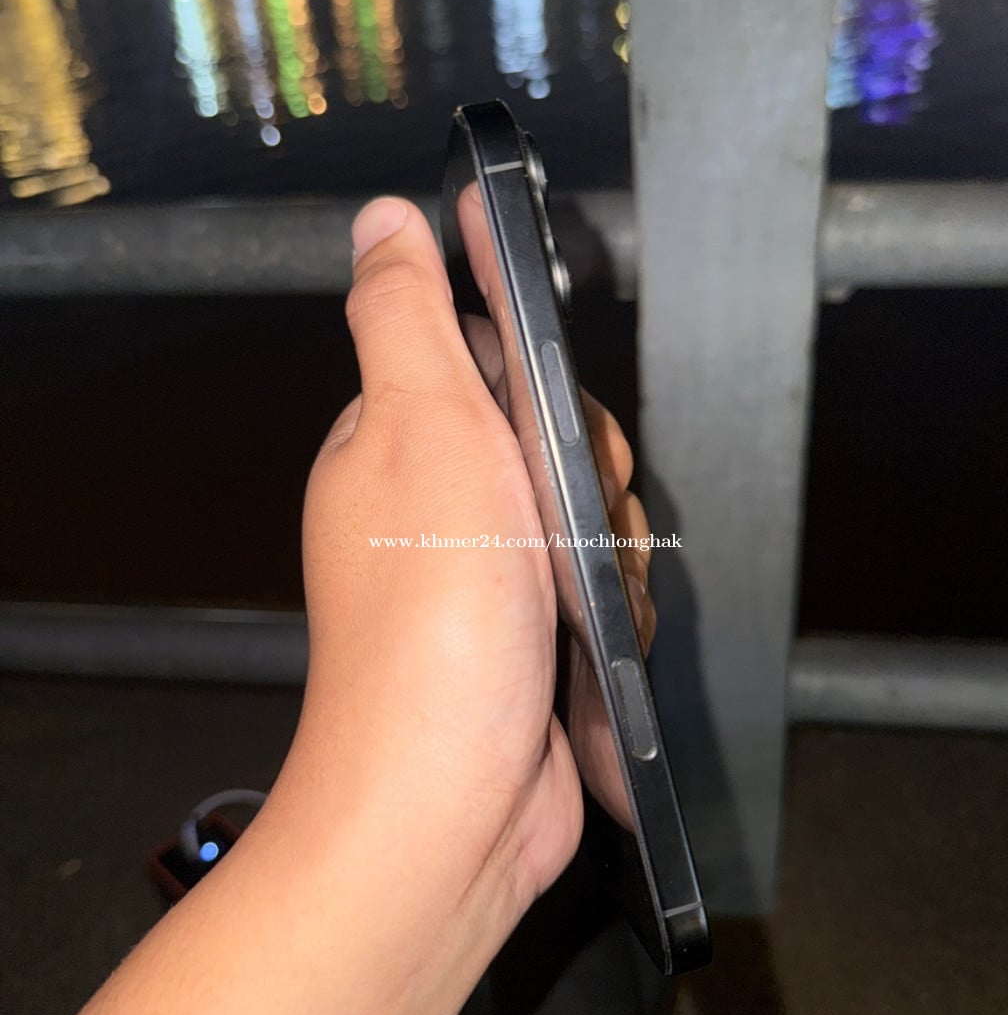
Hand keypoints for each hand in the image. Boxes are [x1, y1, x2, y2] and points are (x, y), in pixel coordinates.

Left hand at [280, 197, 654, 925]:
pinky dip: (615, 609)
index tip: (553, 422)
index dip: (541, 380)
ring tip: (577, 597)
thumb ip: (406, 313)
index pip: (490, 359)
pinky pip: (604, 586)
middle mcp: (437, 504)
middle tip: (564, 521)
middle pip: (558, 437)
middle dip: (591, 475)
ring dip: (610, 550)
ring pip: (593, 515)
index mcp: (395, 440)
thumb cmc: (434, 616)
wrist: (453, 796)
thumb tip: (384, 219)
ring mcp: (486, 575)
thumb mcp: (421, 426)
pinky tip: (593, 640)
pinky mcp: (533, 636)